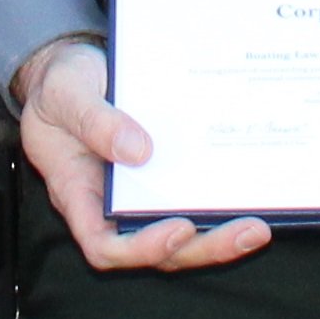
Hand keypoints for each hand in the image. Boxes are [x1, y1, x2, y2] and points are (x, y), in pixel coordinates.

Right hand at [10, 36, 271, 274]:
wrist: (70, 67)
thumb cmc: (61, 86)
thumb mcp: (66, 93)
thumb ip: (94, 121)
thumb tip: (138, 150)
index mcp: (78, 193)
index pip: (103, 245)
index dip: (141, 249)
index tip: (178, 229)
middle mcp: (111, 205)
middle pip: (156, 250)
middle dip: (203, 248)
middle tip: (247, 231)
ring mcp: (140, 194)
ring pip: (180, 236)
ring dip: (219, 236)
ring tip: (258, 228)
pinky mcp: (164, 177)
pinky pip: (190, 202)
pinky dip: (220, 207)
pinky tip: (251, 197)